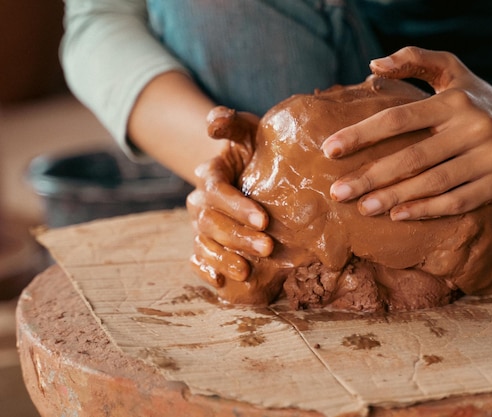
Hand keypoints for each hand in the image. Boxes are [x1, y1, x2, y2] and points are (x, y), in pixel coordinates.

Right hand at [187, 106, 272, 287]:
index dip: (237, 207)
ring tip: (247, 270)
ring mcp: (201, 223)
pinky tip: (223, 282)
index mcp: (211, 173)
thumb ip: (231, 124)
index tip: (264, 221)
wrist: (255, 169)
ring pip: (204, 242)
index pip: (217, 190)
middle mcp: (201, 200)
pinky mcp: (204, 242)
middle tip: (267, 247)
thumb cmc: (258, 148)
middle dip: (238, 236)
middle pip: (211, 221)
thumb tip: (213, 123)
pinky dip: (206, 270)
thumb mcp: (249, 130)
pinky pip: (196, 258)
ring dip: (224, 257)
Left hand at [321, 46, 491, 219]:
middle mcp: (475, 128)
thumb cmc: (475, 98)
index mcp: (454, 101)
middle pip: (413, 157)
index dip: (362, 134)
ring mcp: (490, 157)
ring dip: (394, 197)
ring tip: (362, 207)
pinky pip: (458, 201)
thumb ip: (413, 61)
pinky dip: (426, 210)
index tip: (330, 150)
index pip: (399, 119)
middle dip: (371, 176)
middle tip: (338, 192)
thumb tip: (373, 66)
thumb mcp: (450, 70)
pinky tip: (398, 214)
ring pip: (434, 183)